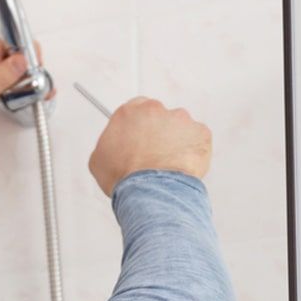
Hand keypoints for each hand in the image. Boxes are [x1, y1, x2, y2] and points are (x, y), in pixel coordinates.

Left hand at [0, 37, 54, 145]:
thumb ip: (1, 78)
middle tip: (42, 84)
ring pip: (7, 71)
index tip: (39, 64)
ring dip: (22, 79)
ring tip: (37, 92)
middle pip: (11, 57)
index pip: (8, 43)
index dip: (26, 48)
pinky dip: (11, 89)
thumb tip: (22, 59)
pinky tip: (18, 98)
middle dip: (30, 66)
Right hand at [88, 96, 212, 196]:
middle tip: (153, 154)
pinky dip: (192, 152)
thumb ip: (109, 142)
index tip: (140, 137)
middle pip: (159, 117)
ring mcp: (180, 119)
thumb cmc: (124, 177)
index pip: (135, 109)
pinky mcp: (201, 132)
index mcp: (128, 112)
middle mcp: (155, 109)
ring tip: (167, 165)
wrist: (150, 191)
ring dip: (176, 141)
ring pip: (180, 128)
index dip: (138, 126)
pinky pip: (198, 140)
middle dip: (158, 132)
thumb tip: (114, 146)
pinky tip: (181, 167)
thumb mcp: (99, 159)